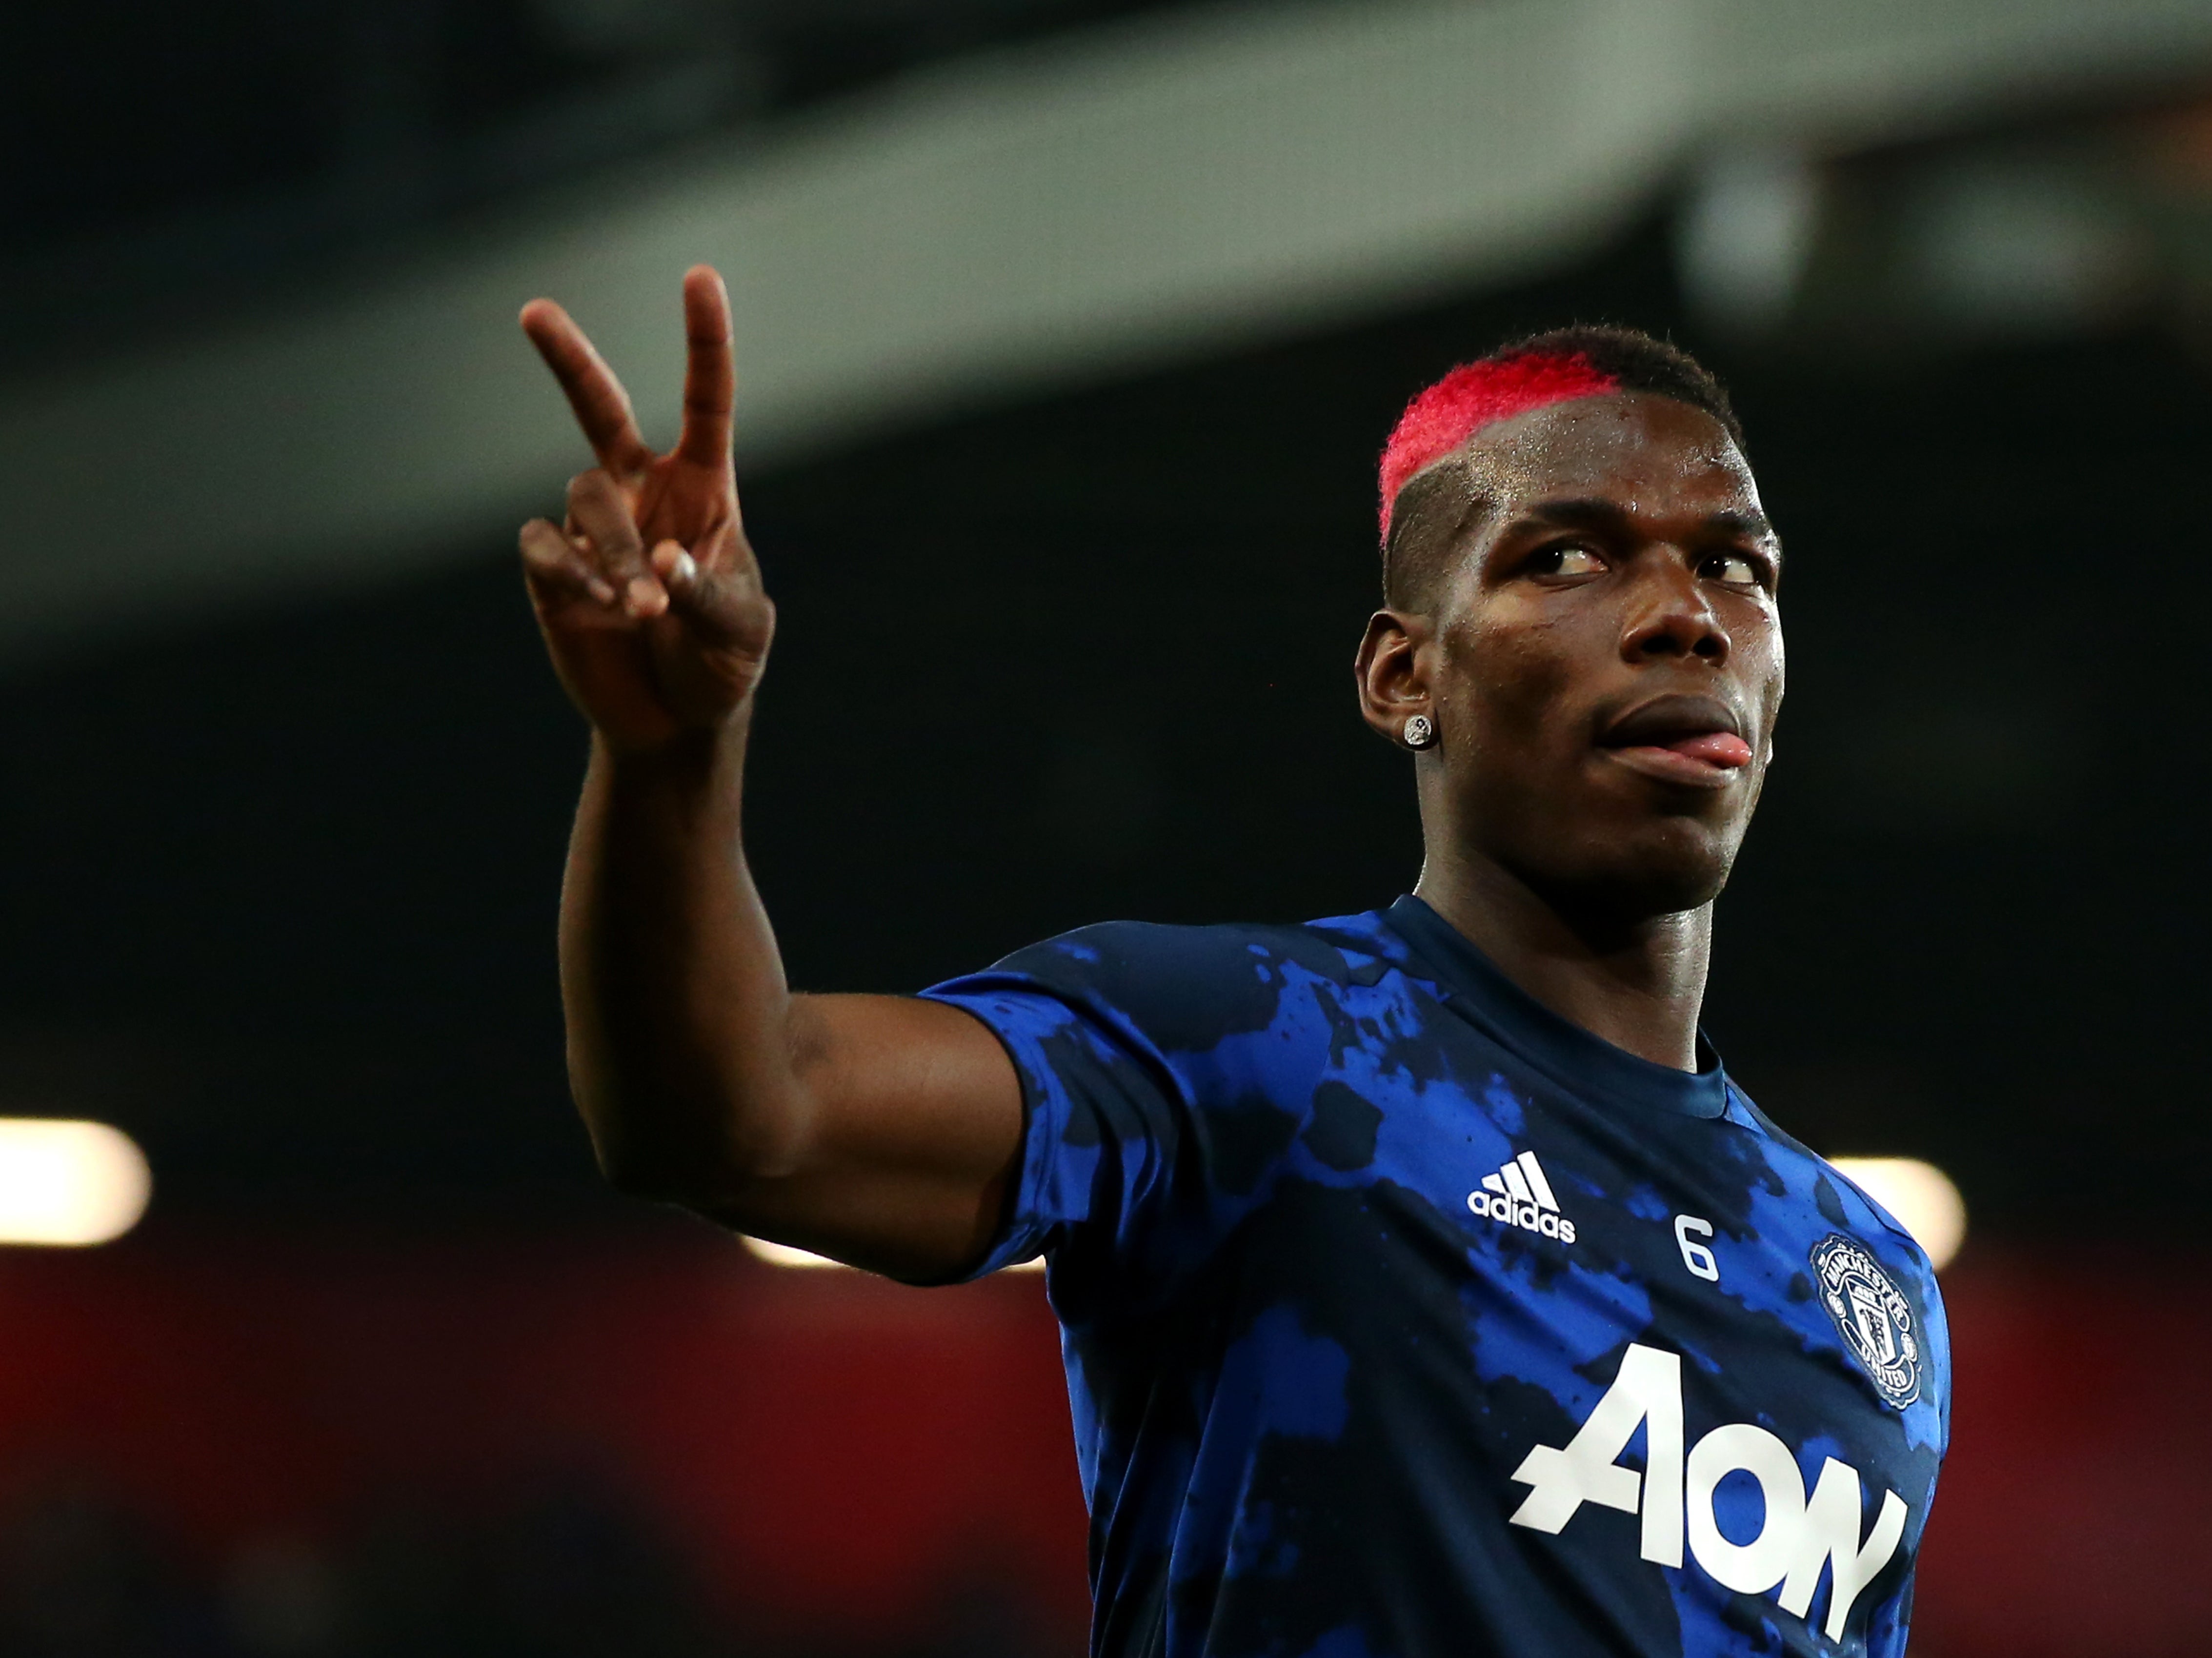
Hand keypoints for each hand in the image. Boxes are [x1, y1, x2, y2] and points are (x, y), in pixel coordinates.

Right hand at [518, 265, 774, 754]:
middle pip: (598, 409)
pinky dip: (570, 569)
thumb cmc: (722, 666)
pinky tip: (598, 604)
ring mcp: (591, 529)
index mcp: (703, 490)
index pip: (705, 403)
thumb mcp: (739, 632)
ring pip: (585, 495)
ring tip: (644, 606)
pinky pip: (543, 544)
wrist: (675, 722)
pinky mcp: (551, 569)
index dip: (703, 341)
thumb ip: (707, 593)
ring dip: (613, 547)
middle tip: (533, 311)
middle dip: (568, 360)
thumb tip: (661, 557)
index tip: (699, 276)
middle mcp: (642, 494)